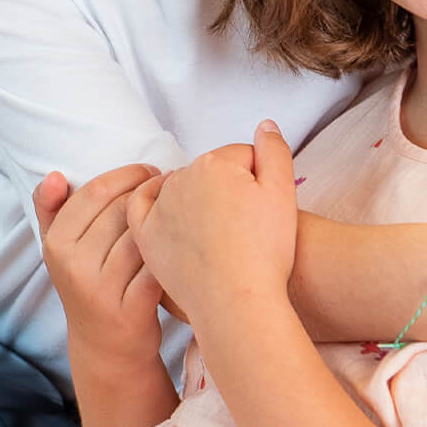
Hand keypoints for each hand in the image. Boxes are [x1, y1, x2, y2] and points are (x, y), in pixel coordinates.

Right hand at [34, 163, 165, 376]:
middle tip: (170, 185)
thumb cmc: (88, 282)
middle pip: (122, 209)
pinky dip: (172, 249)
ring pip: (141, 234)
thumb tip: (55, 176)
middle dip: (150, 190)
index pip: (96, 191)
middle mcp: (75, 267)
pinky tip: (182, 239)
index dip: (128, 175)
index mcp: (56, 244)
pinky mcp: (132, 310)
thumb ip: (51, 209)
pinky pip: (157, 265)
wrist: (106, 346)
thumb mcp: (61, 248)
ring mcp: (103, 291)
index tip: (149, 172)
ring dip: (165, 215)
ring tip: (180, 206)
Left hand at [128, 121, 297, 330]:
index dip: (259, 179)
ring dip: (197, 199)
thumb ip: (274, 150)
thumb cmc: (264, 251)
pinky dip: (154, 204)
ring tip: (219, 231)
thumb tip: (264, 126)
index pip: (241, 158)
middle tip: (246, 222)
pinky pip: (143, 208)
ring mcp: (160, 208)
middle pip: (211, 173)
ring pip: (182, 190)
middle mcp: (181, 180)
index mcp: (215, 164)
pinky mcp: (147, 237)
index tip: (264, 204)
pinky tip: (170, 212)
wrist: (238, 301)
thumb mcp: (283, 192)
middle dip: (227, 188)